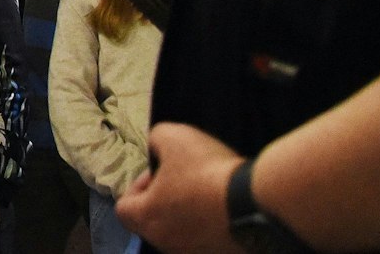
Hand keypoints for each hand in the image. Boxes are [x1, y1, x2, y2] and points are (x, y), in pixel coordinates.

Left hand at [116, 122, 243, 253]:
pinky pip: (209, 239)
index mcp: (146, 218)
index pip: (124, 209)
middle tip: (185, 180)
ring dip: (190, 213)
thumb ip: (155, 140)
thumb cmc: (206, 172)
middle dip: (165, 199)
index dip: (137, 187)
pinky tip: (228, 206)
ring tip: (210, 192)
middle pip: (153, 221)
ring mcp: (194, 252)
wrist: (255, 203)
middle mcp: (166, 243)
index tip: (159, 173)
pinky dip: (214, 224)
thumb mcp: (172, 137)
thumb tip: (158, 148)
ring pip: (182, 232)